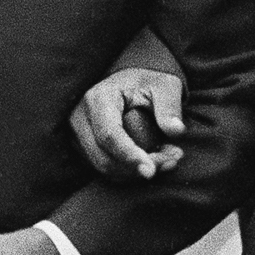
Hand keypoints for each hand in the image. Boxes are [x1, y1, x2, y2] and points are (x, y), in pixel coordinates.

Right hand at [71, 66, 184, 180]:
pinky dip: (130, 170)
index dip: (129, 155)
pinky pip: (106, 168)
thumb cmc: (148, 83)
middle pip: (105, 157)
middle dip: (139, 166)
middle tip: (174, 159)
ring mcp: (78, 135)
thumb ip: (170, 106)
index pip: (109, 135)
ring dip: (137, 171)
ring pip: (105, 167)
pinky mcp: (83, 147)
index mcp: (98, 98)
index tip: (150, 171)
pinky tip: (153, 160)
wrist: (130, 84)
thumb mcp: (165, 86)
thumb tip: (176, 131)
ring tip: (168, 158)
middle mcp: (81, 118)